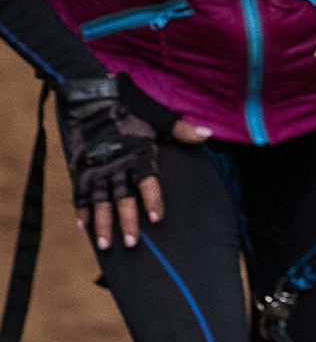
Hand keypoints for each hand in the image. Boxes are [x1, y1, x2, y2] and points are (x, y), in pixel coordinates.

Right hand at [62, 78, 211, 251]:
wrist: (92, 96)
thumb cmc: (130, 107)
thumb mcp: (159, 118)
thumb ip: (182, 131)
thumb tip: (209, 134)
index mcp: (138, 155)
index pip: (147, 183)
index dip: (152, 201)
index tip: (157, 219)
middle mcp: (116, 165)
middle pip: (123, 199)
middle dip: (127, 222)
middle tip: (133, 244)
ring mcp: (97, 168)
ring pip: (100, 202)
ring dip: (103, 224)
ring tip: (107, 245)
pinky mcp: (81, 167)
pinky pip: (80, 191)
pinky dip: (81, 208)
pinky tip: (83, 225)